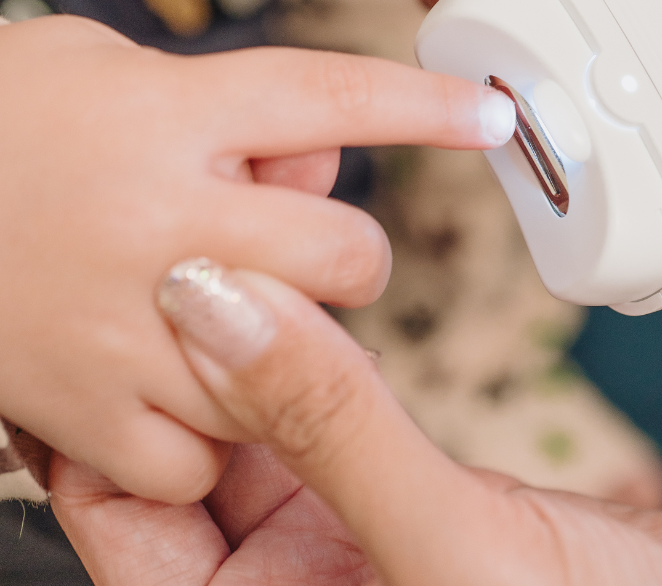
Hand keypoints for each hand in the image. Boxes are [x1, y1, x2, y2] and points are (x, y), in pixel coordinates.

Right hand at [0, 14, 513, 501]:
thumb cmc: (10, 118)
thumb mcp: (118, 68)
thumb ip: (232, 108)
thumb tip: (322, 156)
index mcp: (172, 113)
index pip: (334, 97)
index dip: (427, 106)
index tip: (493, 115)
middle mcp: (158, 213)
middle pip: (344, 252)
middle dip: (351, 259)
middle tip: (306, 254)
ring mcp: (119, 316)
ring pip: (290, 359)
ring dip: (283, 343)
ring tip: (220, 313)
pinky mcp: (76, 404)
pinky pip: (198, 448)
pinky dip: (202, 428)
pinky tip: (168, 382)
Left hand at [53, 261, 661, 585]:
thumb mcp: (445, 546)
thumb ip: (330, 427)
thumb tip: (218, 305)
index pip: (131, 524)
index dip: (96, 425)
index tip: (78, 317)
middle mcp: (304, 578)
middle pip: (189, 463)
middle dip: (169, 362)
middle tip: (143, 251)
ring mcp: (360, 527)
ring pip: (267, 423)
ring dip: (244, 338)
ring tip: (216, 246)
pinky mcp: (420, 480)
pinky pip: (342, 403)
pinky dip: (319, 341)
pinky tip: (303, 281)